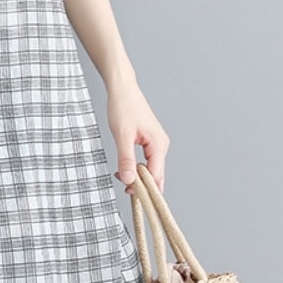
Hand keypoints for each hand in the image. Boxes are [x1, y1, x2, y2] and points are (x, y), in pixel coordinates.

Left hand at [106, 79, 169, 195]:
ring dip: (138, 176)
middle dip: (142, 184)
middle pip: (156, 174)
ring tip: (121, 177)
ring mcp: (156, 143)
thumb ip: (125, 158)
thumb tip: (128, 180)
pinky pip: (146, 161)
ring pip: (151, 168)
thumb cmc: (123, 107)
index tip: (129, 193)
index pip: (156, 175)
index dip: (145, 187)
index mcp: (158, 144)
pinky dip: (137, 167)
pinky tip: (124, 169)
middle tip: (123, 188)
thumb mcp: (121, 135)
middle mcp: (161, 145)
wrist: (122, 89)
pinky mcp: (149, 141)